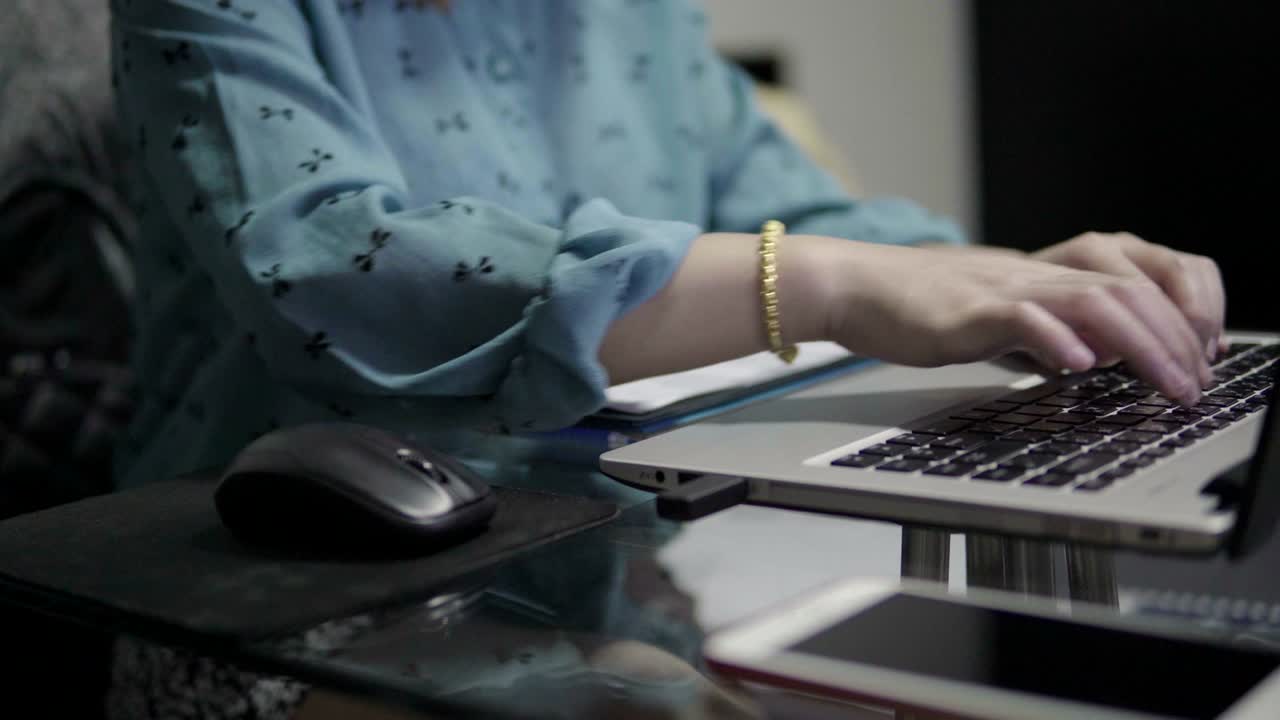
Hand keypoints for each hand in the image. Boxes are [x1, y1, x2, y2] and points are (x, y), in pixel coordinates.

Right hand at [808, 237, 1213, 404]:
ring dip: (1141, 345)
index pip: (1134, 286)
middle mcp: (1034, 276)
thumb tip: (1089, 358)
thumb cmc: (919, 308)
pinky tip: (1079, 365)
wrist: (857, 287)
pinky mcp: (967, 312)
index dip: (1177, 319)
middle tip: (1195, 385)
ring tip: (1166, 382)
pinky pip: (1022, 319)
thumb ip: (1043, 333)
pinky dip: (1056, 340)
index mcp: (1046, 277)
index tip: (1196, 362)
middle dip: (1175, 341)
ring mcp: (1003, 290)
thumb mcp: (997, 318)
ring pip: (1093, 303)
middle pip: (1129, 293)